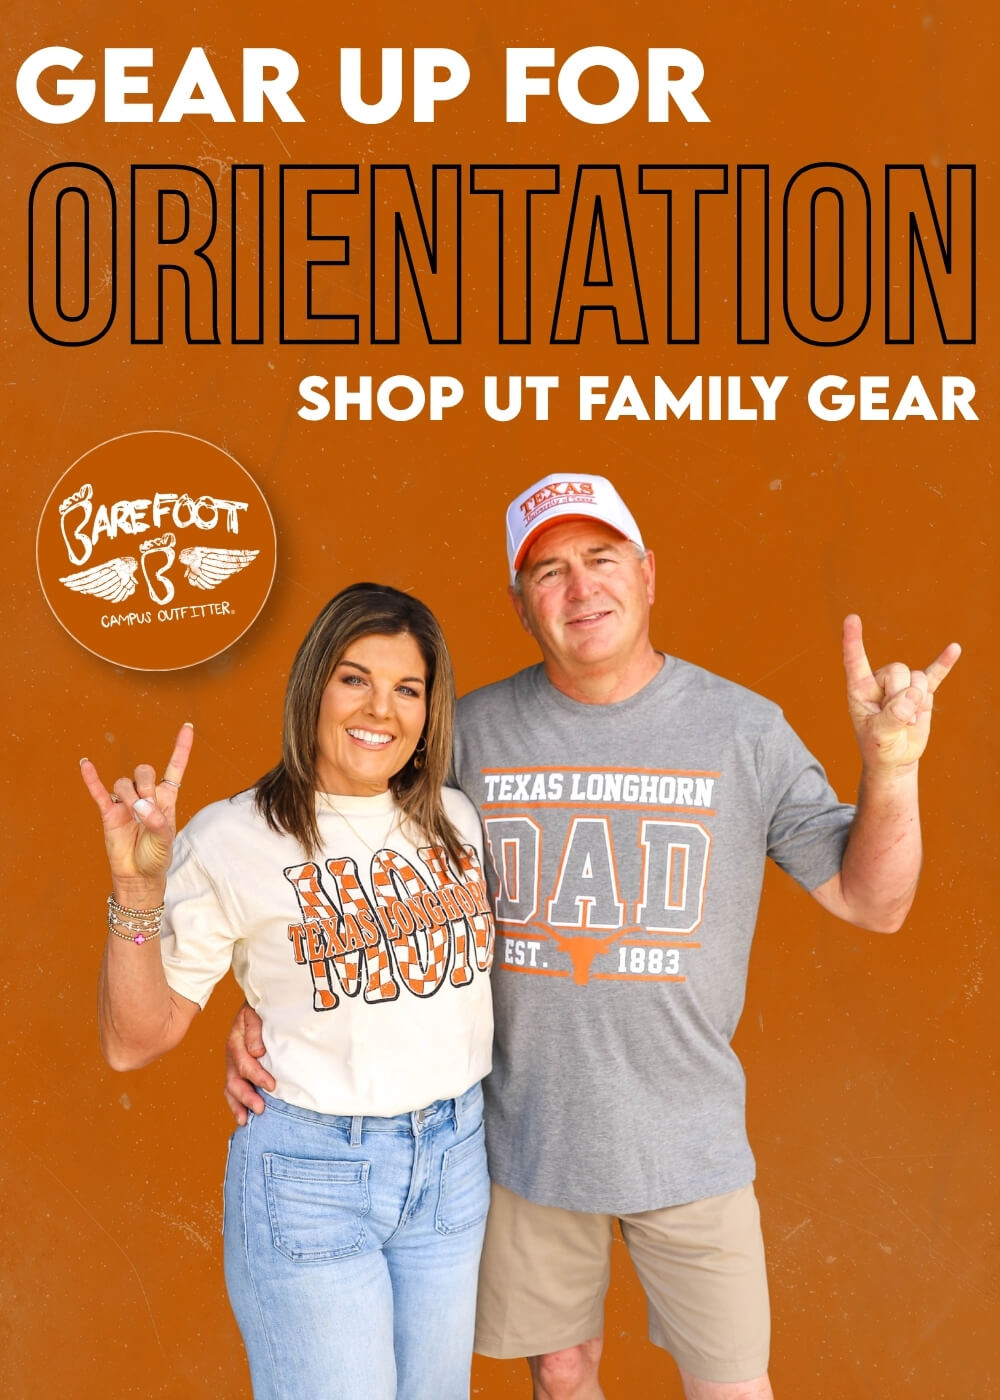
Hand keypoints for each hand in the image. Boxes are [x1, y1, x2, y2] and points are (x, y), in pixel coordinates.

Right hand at [80, 723, 192, 895]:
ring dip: (129, 796)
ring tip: (133, 815)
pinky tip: (85, 764)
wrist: (138, 875)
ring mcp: (126, 802)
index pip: (175, 767)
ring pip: (123, 782)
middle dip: (145, 785)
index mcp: (166, 797)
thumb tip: (141, 806)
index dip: (181, 748)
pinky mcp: (108, 813)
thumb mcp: (165, 840)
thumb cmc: (156, 856)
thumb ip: (157, 821)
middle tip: (146, 808)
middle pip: (143, 771)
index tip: (188, 726)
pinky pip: (98, 792)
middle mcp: (146, 795)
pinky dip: (91, 778)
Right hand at [224, 1002, 273, 1124]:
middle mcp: (232, 1056)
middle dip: (247, 1096)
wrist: (255, 1007)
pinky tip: (244, 1118)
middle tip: (260, 1108)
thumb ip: (254, 1030)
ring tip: (245, 1120)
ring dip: (238, 1105)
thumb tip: (257, 1052)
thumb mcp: (255, 1012)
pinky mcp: (238, 1071)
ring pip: (231, 1089)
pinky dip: (237, 1105)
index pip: (244, 1062)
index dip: (257, 1075)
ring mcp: (233, 1065)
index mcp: (236, 1041)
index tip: (271, 1085)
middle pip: (234, 1080)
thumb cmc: (259, 1010)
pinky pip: (233, 1090)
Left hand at [842, 615, 959, 771]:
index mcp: (860, 689)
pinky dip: (944, 663)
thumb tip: (913, 695)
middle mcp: (880, 681)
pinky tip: (954, 649)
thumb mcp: (880, 736)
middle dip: (900, 696)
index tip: (852, 618)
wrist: (896, 758)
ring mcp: (902, 685)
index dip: (853, 640)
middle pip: (897, 670)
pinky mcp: (921, 693)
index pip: (855, 661)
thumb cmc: (879, 746)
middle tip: (897, 720)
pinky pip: (934, 674)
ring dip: (917, 702)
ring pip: (916, 677)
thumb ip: (893, 716)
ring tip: (907, 721)